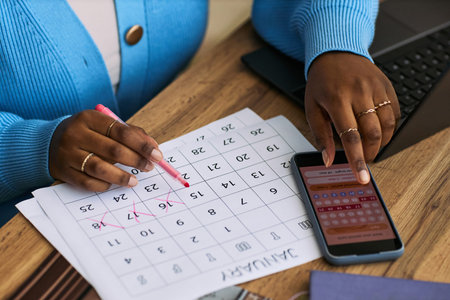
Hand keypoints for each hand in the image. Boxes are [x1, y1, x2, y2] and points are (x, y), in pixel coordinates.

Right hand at [49, 110, 161, 190]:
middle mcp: (76, 134)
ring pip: (99, 168)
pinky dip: (103, 185)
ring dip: (121, 176)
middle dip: (136, 160)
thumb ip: (130, 133)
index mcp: (89, 118)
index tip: (157, 155)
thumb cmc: (87, 134)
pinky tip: (114, 184)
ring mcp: (68, 154)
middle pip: (113, 150)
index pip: (121, 131)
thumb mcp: (104, 126)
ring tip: (134, 181)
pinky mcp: (63, 171)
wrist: (48, 143)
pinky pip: (87, 182)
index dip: (142, 145)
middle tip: (150, 167)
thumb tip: (154, 147)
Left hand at [305, 52, 399, 183]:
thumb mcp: (312, 108)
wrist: (336, 53)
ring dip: (381, 143)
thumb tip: (327, 160)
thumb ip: (320, 136)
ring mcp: (375, 88)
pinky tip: (379, 131)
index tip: (362, 177)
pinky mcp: (387, 85)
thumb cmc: (321, 83)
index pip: (351, 137)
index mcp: (337, 100)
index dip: (357, 160)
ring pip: (387, 124)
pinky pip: (395, 112)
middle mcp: (359, 93)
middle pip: (372, 133)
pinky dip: (390, 128)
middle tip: (363, 160)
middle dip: (370, 153)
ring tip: (370, 147)